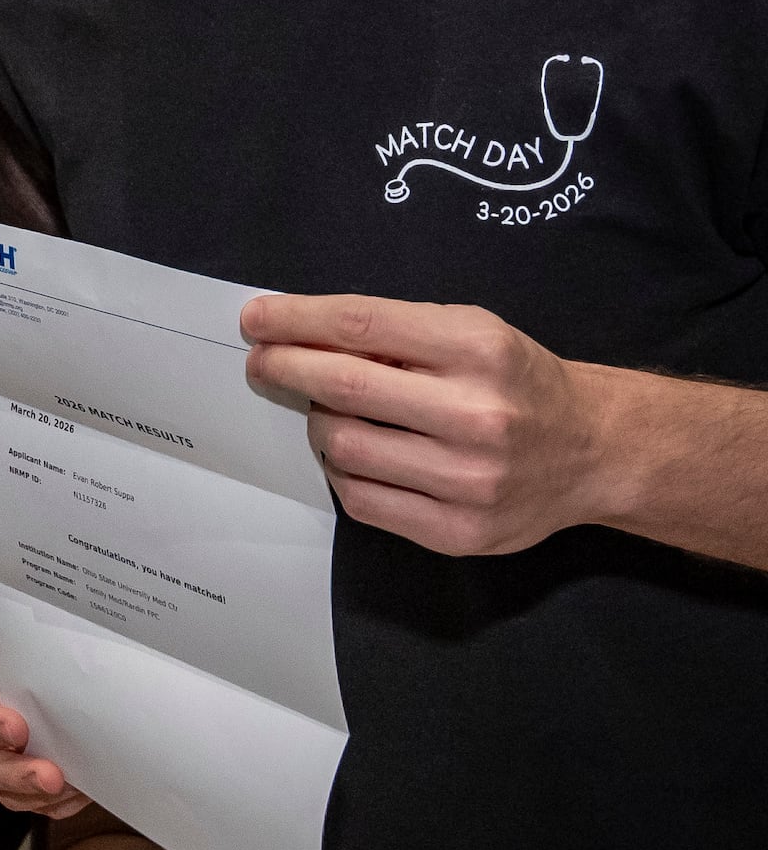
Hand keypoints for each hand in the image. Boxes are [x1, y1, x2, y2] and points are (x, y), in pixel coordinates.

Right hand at [0, 636, 89, 817]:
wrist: (25, 661)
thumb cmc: (16, 646)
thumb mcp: (11, 636)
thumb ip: (25, 650)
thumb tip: (67, 657)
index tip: (19, 729)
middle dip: (14, 773)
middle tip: (51, 776)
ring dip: (36, 794)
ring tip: (72, 787)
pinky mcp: (5, 778)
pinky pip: (25, 801)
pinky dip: (52, 803)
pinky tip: (77, 793)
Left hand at [242, 292, 603, 555]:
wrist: (593, 450)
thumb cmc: (518, 381)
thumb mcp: (473, 332)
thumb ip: (400, 333)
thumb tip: (305, 335)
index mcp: (479, 348)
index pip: (362, 324)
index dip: (297, 320)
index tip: (257, 318)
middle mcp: (477, 414)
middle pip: (344, 385)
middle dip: (286, 367)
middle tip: (262, 361)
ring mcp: (468, 480)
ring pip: (343, 446)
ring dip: (317, 422)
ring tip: (327, 410)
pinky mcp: (457, 531)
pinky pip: (361, 499)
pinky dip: (340, 471)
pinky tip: (350, 453)